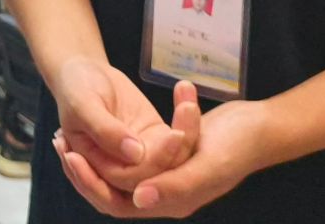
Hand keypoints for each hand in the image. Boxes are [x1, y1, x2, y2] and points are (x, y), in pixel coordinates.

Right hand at [48, 58, 193, 192]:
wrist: (85, 72)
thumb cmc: (76, 89)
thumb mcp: (82, 105)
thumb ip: (104, 130)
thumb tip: (136, 154)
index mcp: (95, 169)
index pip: (122, 182)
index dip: (142, 169)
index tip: (160, 141)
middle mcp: (119, 169)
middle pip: (152, 178)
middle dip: (169, 156)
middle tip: (178, 132)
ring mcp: (141, 156)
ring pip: (171, 162)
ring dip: (185, 135)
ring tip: (187, 107)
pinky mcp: (157, 140)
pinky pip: (180, 141)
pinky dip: (187, 121)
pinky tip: (186, 100)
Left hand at [58, 86, 276, 218]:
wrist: (260, 125)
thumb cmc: (238, 145)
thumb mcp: (207, 165)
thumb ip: (175, 186)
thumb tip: (138, 200)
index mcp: (173, 202)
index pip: (117, 203)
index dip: (91, 182)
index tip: (71, 154)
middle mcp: (167, 193)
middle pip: (112, 188)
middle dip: (87, 167)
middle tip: (63, 141)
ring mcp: (168, 174)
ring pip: (120, 168)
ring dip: (98, 151)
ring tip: (72, 130)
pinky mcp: (169, 155)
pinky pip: (135, 151)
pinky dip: (118, 139)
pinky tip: (101, 121)